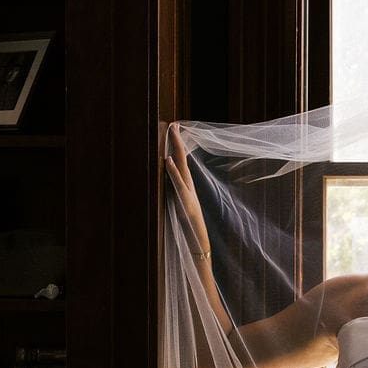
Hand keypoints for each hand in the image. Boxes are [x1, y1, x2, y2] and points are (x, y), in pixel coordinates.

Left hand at [165, 124, 210, 255]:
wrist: (200, 244)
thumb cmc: (190, 228)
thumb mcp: (180, 207)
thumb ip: (175, 194)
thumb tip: (167, 183)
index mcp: (186, 186)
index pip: (180, 162)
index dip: (176, 146)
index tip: (173, 130)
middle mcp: (188, 186)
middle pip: (182, 159)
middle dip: (176, 141)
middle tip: (173, 124)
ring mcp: (187, 194)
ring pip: (181, 167)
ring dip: (175, 149)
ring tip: (172, 133)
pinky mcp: (185, 203)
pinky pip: (178, 185)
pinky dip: (172, 172)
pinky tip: (167, 160)